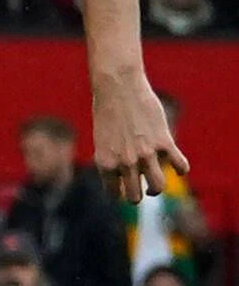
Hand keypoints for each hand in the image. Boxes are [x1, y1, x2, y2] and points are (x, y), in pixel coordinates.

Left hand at [90, 64, 191, 204]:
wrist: (117, 88)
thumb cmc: (107, 111)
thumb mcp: (103, 140)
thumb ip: (114, 158)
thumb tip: (127, 174)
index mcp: (105, 163)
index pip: (114, 194)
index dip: (119, 195)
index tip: (122, 190)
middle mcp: (124, 162)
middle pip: (135, 197)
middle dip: (138, 195)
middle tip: (140, 189)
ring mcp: (145, 154)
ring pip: (158, 187)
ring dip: (157, 188)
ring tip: (154, 184)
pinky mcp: (164, 142)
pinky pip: (180, 166)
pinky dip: (181, 169)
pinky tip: (178, 166)